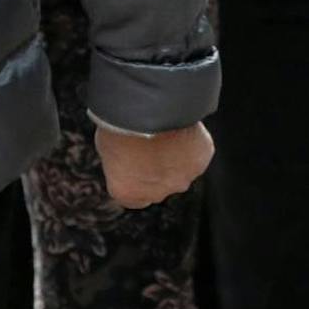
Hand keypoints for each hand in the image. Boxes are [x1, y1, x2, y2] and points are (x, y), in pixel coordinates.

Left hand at [95, 122, 213, 208]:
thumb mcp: (108, 148)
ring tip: (168, 131)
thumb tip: (124, 156)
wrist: (146, 113)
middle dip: (158, 167)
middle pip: (161, 185)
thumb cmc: (119, 126)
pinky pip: (198, 152)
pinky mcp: (200, 161)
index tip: (136, 160)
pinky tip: (183, 127)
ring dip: (177, 155)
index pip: (135, 196)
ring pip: (182, 169)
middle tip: (153, 141)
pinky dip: (193, 142)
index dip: (137, 177)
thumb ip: (120, 162)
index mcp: (128, 194)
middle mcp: (156, 193)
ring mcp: (182, 178)